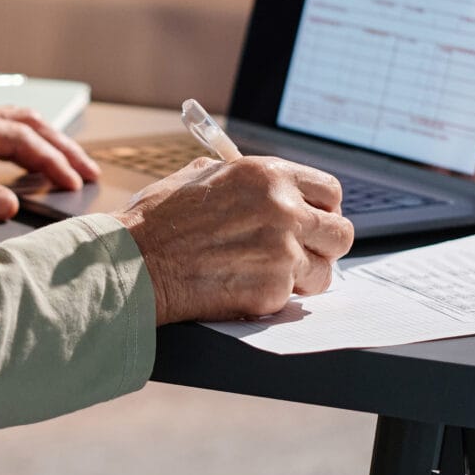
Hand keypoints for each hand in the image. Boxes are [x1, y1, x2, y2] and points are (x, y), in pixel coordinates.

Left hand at [0, 105, 100, 220]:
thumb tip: (10, 204)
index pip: (17, 138)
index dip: (51, 161)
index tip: (75, 185)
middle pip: (24, 122)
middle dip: (61, 146)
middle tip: (89, 174)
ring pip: (12, 121)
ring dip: (45, 140)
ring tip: (71, 165)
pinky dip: (23, 140)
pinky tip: (28, 158)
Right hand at [113, 157, 353, 324]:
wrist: (133, 264)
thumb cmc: (156, 222)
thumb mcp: (199, 178)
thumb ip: (241, 180)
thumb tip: (260, 186)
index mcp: (269, 175)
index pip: (330, 191)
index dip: (324, 210)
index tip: (315, 221)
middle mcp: (284, 210)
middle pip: (341, 233)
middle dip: (325, 246)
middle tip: (302, 254)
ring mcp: (282, 253)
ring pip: (324, 273)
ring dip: (304, 278)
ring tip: (269, 276)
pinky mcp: (272, 291)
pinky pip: (291, 299)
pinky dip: (272, 298)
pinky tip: (242, 288)